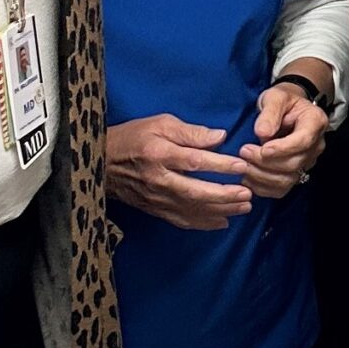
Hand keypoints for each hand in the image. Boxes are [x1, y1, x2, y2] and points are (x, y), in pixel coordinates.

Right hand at [105, 114, 250, 229]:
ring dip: (220, 210)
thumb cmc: (134, 137)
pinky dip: (203, 223)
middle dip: (224, 195)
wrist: (100, 162)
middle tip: (248, 194)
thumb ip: (190, 132)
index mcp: (160, 154)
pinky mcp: (154, 209)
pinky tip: (222, 222)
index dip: (220, 165)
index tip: (241, 166)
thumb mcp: (160, 123)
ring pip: (191, 209)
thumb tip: (220, 136)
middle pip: (195, 191)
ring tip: (244, 208)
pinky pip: (181, 220)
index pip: (195, 161)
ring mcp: (156, 198)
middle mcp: (158, 179)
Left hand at [239, 78, 329, 199]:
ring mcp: (307, 162)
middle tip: (244, 152)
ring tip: (243, 165)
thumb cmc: (283, 101)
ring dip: (261, 176)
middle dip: (266, 162)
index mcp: (316, 122)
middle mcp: (316, 146)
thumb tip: (262, 133)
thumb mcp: (275, 97)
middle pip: (294, 163)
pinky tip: (247, 177)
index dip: (282, 148)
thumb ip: (270, 112)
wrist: (288, 110)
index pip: (303, 141)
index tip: (262, 148)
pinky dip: (262, 187)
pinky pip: (281, 190)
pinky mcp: (296, 174)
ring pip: (287, 180)